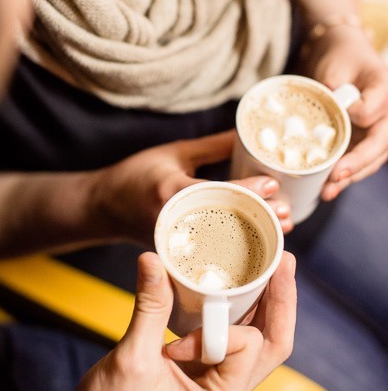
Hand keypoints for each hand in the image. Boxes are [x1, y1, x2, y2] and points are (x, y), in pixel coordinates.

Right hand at [41, 250, 295, 390]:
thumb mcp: (132, 356)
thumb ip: (150, 306)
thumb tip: (154, 260)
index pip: (246, 348)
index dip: (219, 329)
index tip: (179, 334)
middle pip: (272, 345)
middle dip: (280, 303)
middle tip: (284, 263)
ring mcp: (218, 386)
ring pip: (258, 343)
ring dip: (266, 306)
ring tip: (274, 269)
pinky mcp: (205, 376)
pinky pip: (233, 342)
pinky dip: (240, 315)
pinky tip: (240, 291)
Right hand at [94, 130, 291, 243]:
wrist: (104, 207)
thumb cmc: (137, 175)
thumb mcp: (173, 152)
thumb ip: (211, 147)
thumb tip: (245, 135)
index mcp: (171, 191)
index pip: (216, 193)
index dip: (248, 190)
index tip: (273, 184)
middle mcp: (172, 220)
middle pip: (224, 223)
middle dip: (257, 218)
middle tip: (286, 213)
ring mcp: (172, 243)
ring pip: (220, 244)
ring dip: (252, 236)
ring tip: (280, 228)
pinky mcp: (173, 255)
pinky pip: (208, 254)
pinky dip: (235, 248)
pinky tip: (256, 245)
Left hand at [301, 25, 387, 199]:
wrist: (343, 56)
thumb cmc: (339, 58)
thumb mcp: (335, 66)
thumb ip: (335, 87)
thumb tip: (336, 111)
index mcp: (385, 88)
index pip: (372, 111)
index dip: (356, 115)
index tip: (339, 109)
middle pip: (380, 143)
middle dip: (357, 162)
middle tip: (335, 177)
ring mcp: (379, 128)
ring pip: (372, 158)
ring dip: (350, 176)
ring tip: (327, 191)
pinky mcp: (366, 139)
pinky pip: (360, 160)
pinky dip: (345, 175)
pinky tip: (327, 188)